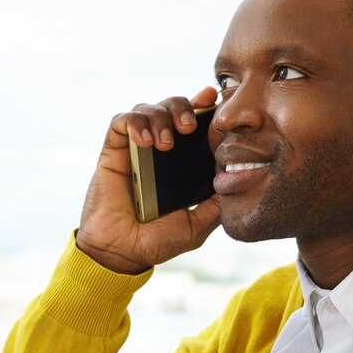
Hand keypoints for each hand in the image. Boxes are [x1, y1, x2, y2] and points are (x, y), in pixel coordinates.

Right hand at [75, 87, 220, 273]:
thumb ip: (216, 204)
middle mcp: (159, 148)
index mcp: (180, 161)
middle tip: (189, 127)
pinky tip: (145, 141)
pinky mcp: (113, 151)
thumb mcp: (197, 224)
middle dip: (183, 107)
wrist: (122, 253)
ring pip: (147, 108)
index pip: (193, 122)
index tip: (214, 99)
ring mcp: (135, 148)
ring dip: (160, 117)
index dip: (203, 105)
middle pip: (171, 106)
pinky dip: (135, 123)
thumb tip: (239, 181)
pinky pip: (121, 122)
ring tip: (166, 143)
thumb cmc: (157, 240)